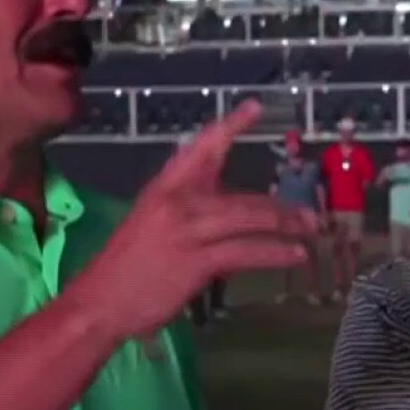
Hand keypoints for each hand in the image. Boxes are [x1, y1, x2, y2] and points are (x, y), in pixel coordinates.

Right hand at [68, 101, 316, 341]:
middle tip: (310, 212)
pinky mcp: (196, 260)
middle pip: (240, 194)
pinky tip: (295, 254)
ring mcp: (187, 230)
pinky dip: (275, 253)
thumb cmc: (126, 268)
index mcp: (164, 188)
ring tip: (310, 230)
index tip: (254, 107)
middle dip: (279, 205)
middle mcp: (177, 202)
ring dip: (285, 224)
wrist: (99, 301)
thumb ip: (192, 213)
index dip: (228, 126)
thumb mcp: (154, 225)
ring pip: (248, 218)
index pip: (200, 148)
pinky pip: (246, 251)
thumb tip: (233, 215)